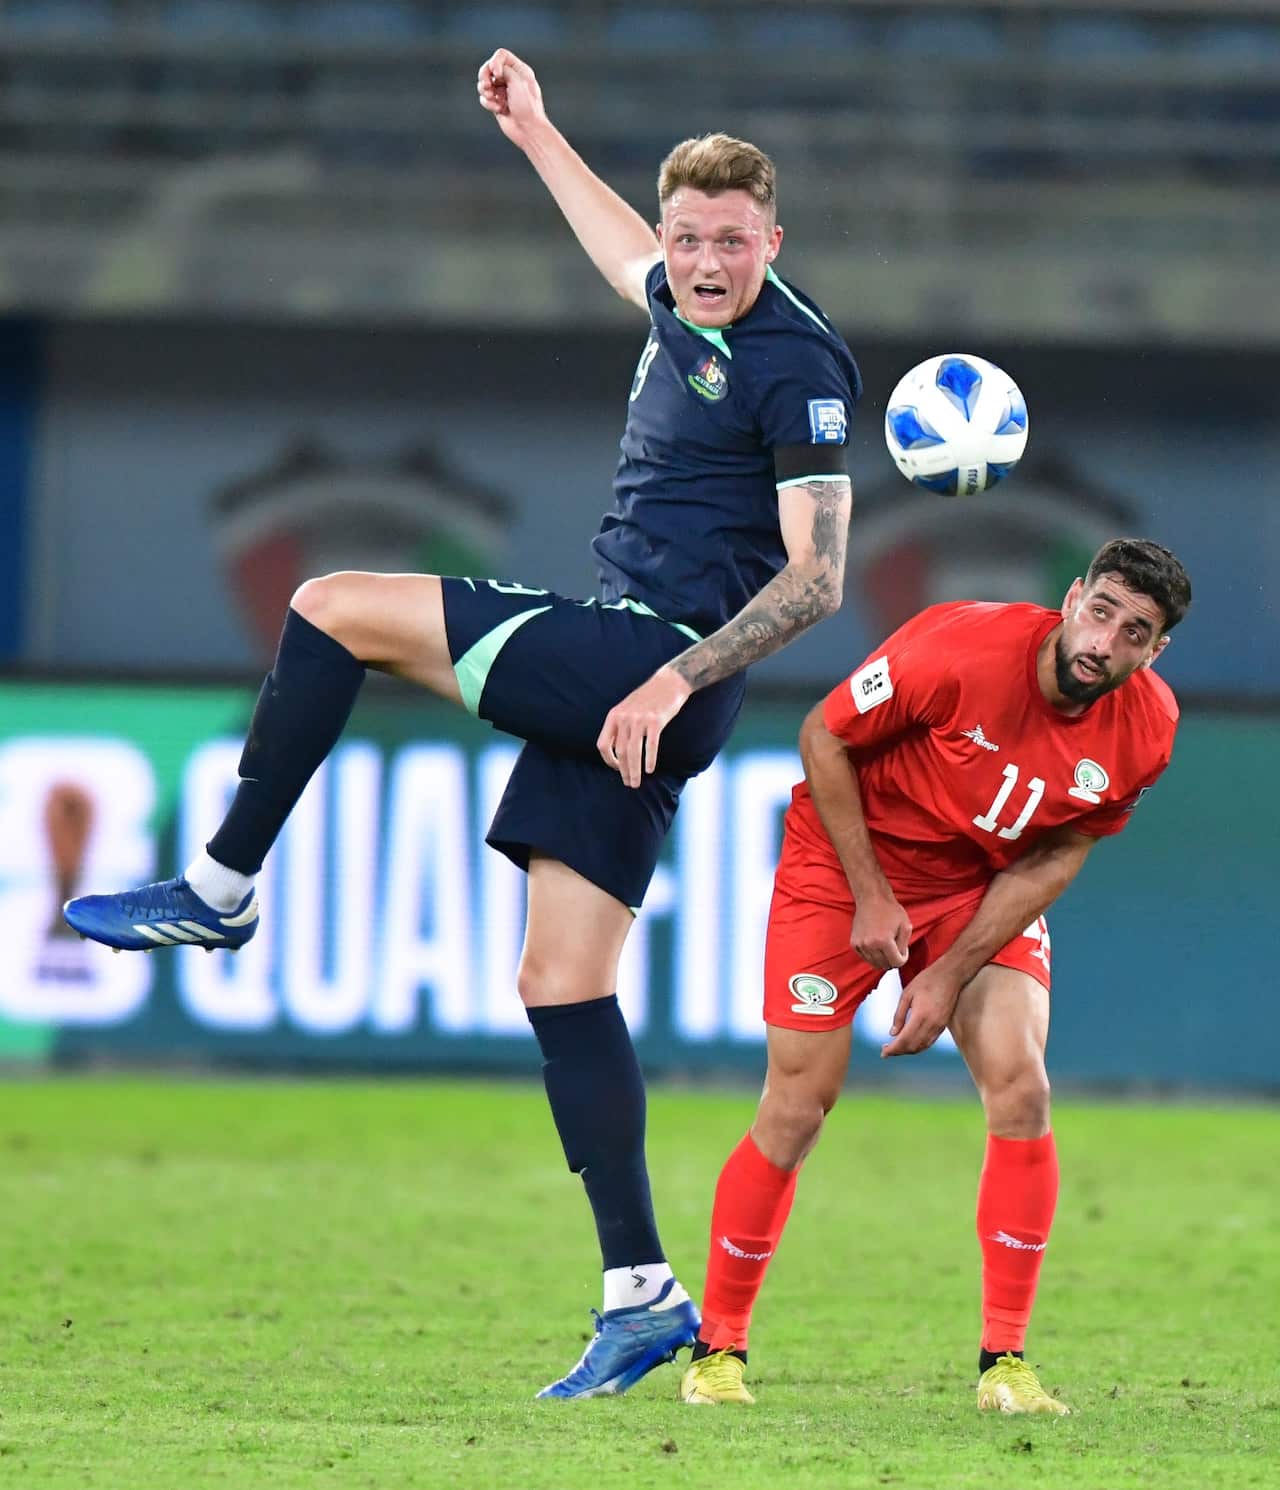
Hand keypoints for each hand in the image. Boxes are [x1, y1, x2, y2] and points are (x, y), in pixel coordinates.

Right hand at [476, 48, 547, 148]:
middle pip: (489, 67)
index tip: (497, 74)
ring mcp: (503, 92)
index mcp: (520, 70)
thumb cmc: (527, 107)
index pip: (501, 55)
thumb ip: (504, 69)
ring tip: (491, 97)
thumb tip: (493, 70)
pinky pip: (485, 98)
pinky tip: (498, 109)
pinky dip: (488, 103)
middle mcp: (511, 79)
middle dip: (484, 75)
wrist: (528, 130)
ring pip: (484, 83)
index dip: (495, 62)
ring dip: (484, 90)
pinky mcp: (497, 104)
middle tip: (486, 85)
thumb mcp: (517, 81)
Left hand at [597, 667, 691, 787]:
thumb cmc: (648, 698)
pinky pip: (651, 745)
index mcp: (614, 716)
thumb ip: (620, 726)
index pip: (603, 744)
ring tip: (636, 782)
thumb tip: (616, 751)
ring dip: (634, 770)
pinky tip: (650, 770)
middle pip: (620, 752)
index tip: (617, 768)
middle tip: (629, 783)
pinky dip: (650, 760)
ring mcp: (640, 719)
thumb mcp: (627, 709)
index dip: (608, 760)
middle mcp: (624, 718)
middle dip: (623, 771)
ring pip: (633, 752)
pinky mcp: (656, 721)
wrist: (669, 682)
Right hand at [850, 892, 910, 970]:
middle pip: (885, 965)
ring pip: (874, 964)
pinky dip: (872, 955)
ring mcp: (860, 945)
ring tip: (887, 946)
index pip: (896, 963)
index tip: (903, 950)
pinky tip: (877, 945)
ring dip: (883, 959)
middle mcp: (870, 945)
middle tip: (896, 948)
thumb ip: (904, 946)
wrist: (872, 898)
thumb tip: (899, 958)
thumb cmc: (889, 909)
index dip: (903, 958)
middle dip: (893, 959)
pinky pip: (865, 958)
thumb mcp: (906, 926)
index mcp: (884, 942)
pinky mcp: (854, 943)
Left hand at [880, 963, 961, 1058]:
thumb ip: (899, 1015)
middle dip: (898, 1052)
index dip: (893, 1049)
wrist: (950, 975)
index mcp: (921, 1016)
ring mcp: (939, 1026)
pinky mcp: (944, 1026)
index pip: (904, 1040)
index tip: (883, 1053)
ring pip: (922, 1046)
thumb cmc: (927, 980)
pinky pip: (930, 1042)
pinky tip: (910, 1043)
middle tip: (886, 1051)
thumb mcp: (907, 994)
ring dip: (908, 1051)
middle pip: (913, 1047)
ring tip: (896, 1048)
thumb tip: (892, 1033)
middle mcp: (932, 1024)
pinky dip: (918, 1046)